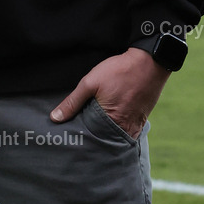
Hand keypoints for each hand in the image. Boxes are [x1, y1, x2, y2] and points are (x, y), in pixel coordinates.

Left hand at [50, 47, 170, 138]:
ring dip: (105, 136)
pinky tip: (110, 124)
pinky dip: (118, 131)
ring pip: (115, 138)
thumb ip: (73, 101)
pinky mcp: (141, 121)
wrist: (148, 62)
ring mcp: (134, 127)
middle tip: (80, 137)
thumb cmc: (118, 71)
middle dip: (92, 140)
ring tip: (94, 130)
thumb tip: (55, 118)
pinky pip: (127, 133)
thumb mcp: (91, 82)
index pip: (89, 139)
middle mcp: (123, 130)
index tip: (70, 137)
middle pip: (103, 141)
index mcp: (109, 123)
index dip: (80, 137)